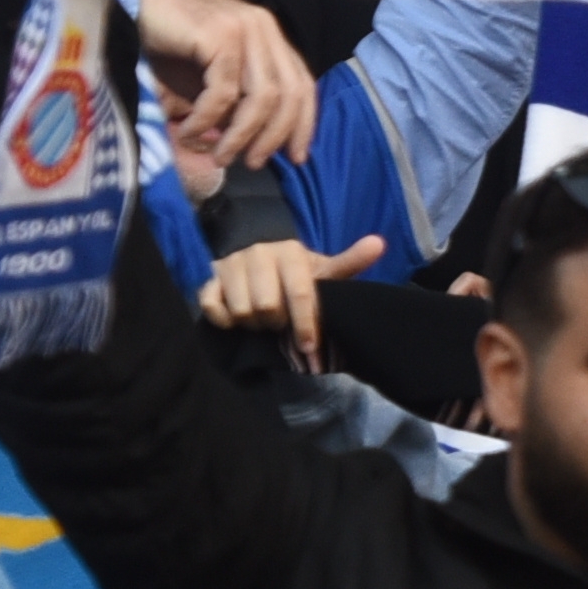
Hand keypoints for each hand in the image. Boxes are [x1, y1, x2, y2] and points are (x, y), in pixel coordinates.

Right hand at [132, 0, 318, 171]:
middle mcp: (264, 28)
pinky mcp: (220, 34)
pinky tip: (189, 132)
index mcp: (270, 36)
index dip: (304, 124)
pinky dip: (207, 119)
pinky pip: (223, 91)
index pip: (303, 84)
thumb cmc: (169, 44)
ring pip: (261, 96)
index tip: (296, 158)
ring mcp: (245, 28)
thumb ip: (235, 104)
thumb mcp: (210, 79)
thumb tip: (249, 146)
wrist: (132, 5)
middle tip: (254, 163)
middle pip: (289, 93)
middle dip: (274, 136)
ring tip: (222, 158)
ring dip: (242, 135)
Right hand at [198, 232, 384, 368]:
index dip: (305, 323)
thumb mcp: (324, 271)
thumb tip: (379, 243)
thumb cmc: (297, 276)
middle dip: (276, 323)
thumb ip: (349, 262)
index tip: (308, 345)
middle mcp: (258, 253)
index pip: (299, 294)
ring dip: (253, 324)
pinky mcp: (208, 278)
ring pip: (241, 311)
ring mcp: (230, 264)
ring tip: (261, 319)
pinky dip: (225, 320)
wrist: (257, 267)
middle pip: (267, 307)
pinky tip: (236, 318)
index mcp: (290, 252)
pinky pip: (212, 308)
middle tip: (280, 322)